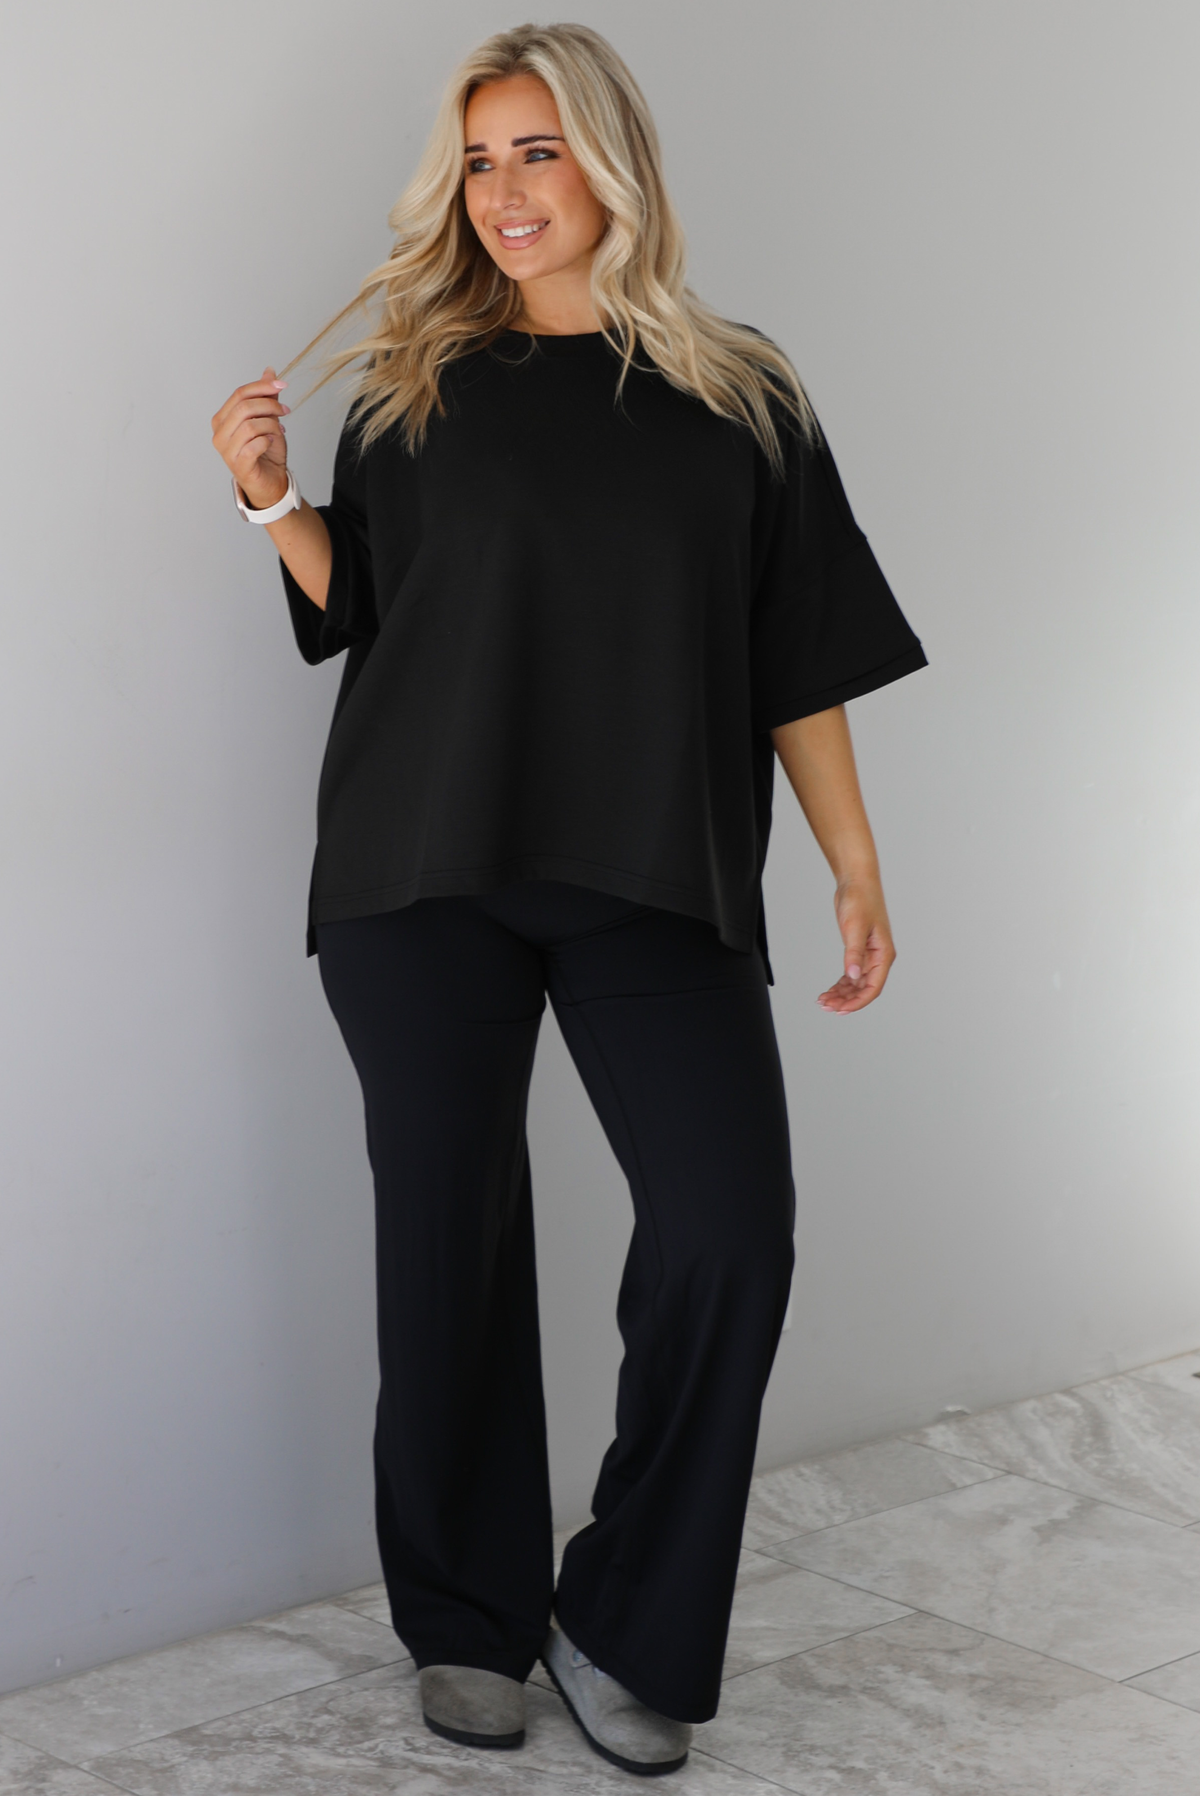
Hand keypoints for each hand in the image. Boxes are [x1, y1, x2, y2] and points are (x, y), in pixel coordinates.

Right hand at [211, 365, 290, 509]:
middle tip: (285, 411)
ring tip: (279, 429)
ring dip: (270, 424)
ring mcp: (227, 451)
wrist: (270, 481)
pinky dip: (267, 440)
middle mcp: (220, 434)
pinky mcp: (239, 465)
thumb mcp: (268, 419)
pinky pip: (254, 445)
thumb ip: (265, 397)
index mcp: (222, 419)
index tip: (282, 385)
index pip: (239, 394)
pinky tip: (271, 442)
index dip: (262, 386)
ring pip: (250, 425)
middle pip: (244, 407)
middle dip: (269, 405)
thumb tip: (270, 371)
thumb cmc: (265, 452)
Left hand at [817, 874, 895, 1013]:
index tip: (841, 1010)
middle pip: (864, 989)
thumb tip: (852, 976)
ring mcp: (869, 955)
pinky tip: (829, 991)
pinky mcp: (858, 950)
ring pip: (856, 984)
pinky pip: (851, 974)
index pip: (873, 987)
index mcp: (883, 955)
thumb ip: (854, 953)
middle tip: (825, 1006)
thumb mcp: (855, 927)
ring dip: (842, 994)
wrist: (856, 881)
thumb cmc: (860, 900)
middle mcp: (878, 958)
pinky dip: (841, 984)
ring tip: (823, 1001)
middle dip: (846, 1000)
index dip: (858, 1002)